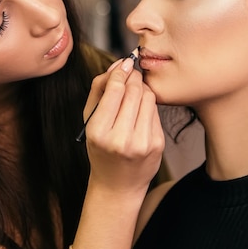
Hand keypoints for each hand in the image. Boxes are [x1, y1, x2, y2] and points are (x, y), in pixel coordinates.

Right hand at [83, 55, 164, 194]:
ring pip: (148, 98)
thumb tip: (118, 65)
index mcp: (99, 132)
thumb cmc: (101, 150)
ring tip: (135, 91)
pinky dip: (148, 105)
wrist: (117, 185)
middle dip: (133, 77)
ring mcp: (142, 143)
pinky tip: (140, 110)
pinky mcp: (157, 145)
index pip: (115, 90)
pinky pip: (155, 112)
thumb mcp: (90, 122)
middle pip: (134, 91)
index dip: (120, 72)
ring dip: (142, 88)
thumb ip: (99, 90)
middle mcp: (121, 139)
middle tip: (131, 72)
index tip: (123, 63)